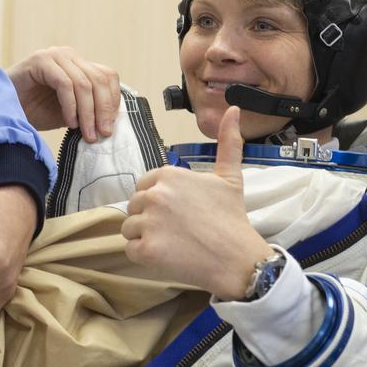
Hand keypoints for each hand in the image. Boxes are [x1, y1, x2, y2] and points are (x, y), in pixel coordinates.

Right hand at [6, 46, 120, 141]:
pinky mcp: (40, 60)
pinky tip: (69, 123)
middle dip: (103, 110)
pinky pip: (64, 84)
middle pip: (99, 79)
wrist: (3, 109)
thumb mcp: (70, 112)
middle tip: (102, 134)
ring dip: (87, 112)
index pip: (107, 76)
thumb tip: (111, 123)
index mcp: (79, 64)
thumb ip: (89, 111)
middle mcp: (69, 55)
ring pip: (83, 83)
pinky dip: (70, 106)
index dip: (113, 100)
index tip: (110, 127)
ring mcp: (55, 55)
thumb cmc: (34, 111)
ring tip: (86, 134)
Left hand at [121, 107, 272, 300]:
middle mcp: (155, 195)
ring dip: (146, 237)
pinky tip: (168, 255)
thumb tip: (233, 108)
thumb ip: (227, 142)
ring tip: (174, 242)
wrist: (237, 258)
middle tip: (179, 229)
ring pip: (129, 228)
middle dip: (150, 218)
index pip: (143, 186)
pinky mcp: (146, 249)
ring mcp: (149, 223)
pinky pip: (131, 250)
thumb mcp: (230, 176)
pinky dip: (145, 256)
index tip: (180, 212)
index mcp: (168, 174)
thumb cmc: (231, 217)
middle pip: (134, 206)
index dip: (159, 201)